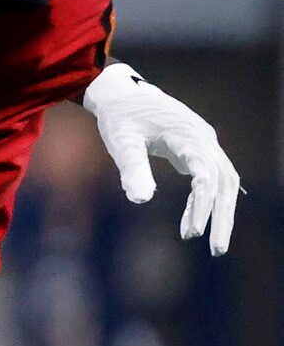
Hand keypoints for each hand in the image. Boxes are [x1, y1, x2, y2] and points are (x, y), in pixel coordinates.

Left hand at [84, 61, 240, 254]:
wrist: (124, 94)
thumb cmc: (121, 117)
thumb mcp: (121, 141)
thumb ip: (131, 167)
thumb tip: (141, 200)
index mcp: (187, 135)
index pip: (205, 175)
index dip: (202, 205)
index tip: (193, 233)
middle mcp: (203, 139)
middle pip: (225, 182)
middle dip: (222, 216)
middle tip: (216, 250)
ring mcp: (204, 143)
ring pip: (225, 182)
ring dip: (220, 212)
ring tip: (212, 245)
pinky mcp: (198, 150)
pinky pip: (211, 179)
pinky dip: (204, 202)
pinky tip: (189, 224)